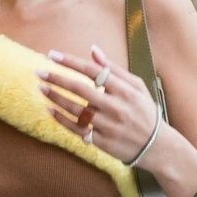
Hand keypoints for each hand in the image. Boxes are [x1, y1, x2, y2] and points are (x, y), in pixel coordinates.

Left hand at [38, 43, 160, 165]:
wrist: (157, 146)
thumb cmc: (144, 111)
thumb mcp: (136, 86)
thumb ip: (114, 69)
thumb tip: (93, 50)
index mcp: (125, 90)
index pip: (93, 71)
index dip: (71, 62)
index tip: (52, 55)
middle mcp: (116, 107)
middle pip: (81, 89)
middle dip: (58, 79)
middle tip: (39, 72)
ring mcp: (108, 126)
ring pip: (76, 110)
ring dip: (56, 98)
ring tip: (42, 89)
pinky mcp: (102, 142)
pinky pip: (77, 129)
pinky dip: (62, 120)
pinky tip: (50, 110)